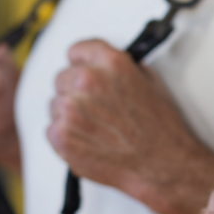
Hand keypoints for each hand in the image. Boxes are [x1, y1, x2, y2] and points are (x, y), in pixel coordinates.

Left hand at [48, 39, 213, 213]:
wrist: (161, 162)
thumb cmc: (160, 127)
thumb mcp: (150, 81)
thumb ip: (122, 68)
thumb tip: (106, 68)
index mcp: (111, 62)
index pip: (77, 50)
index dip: (82, 63)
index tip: (84, 71)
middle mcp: (88, 80)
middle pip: (62, 77)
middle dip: (75, 90)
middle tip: (95, 107)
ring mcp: (71, 108)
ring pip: (55, 104)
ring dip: (70, 113)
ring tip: (96, 127)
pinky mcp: (61, 136)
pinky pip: (52, 128)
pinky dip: (66, 136)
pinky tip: (89, 140)